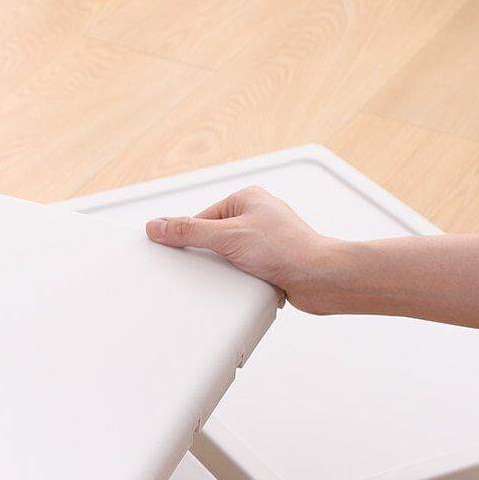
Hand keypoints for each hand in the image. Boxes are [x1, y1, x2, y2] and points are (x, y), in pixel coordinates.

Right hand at [145, 185, 346, 314]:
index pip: (202, 217)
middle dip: (211, 254)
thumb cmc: (287, 250)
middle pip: (213, 236)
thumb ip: (189, 231)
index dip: (190, 237)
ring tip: (236, 273)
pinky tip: (245, 281)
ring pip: (228, 254)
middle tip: (213, 264)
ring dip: (228, 268)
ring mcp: (266, 238)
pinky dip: (241, 278)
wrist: (321, 279)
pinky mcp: (273, 259)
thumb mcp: (227, 237)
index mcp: (248, 198)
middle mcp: (258, 214)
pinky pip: (243, 268)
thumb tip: (157, 225)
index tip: (177, 251)